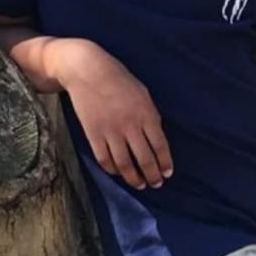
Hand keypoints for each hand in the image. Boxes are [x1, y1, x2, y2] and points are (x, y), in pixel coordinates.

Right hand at [60, 42, 173, 191]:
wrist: (87, 71)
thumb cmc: (118, 79)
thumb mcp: (142, 93)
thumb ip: (150, 116)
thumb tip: (155, 138)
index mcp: (146, 114)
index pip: (159, 146)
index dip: (164, 163)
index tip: (167, 174)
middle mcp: (130, 126)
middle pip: (144, 159)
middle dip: (152, 175)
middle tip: (156, 184)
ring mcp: (110, 132)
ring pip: (125, 164)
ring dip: (134, 178)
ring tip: (140, 184)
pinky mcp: (93, 135)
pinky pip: (105, 159)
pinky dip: (113, 170)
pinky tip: (119, 173)